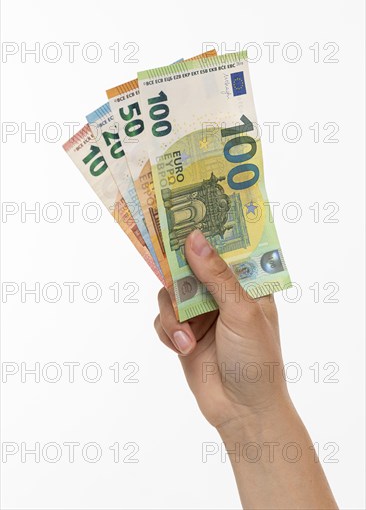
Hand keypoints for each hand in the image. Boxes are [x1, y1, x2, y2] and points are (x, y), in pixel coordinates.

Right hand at [154, 229, 290, 431]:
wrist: (242, 412)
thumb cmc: (256, 360)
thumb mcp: (242, 312)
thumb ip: (216, 276)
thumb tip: (194, 238)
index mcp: (246, 285)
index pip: (226, 248)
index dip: (207, 232)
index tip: (185, 216)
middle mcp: (222, 294)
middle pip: (190, 266)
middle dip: (178, 272)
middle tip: (166, 263)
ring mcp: (201, 313)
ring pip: (170, 294)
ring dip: (173, 317)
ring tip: (187, 339)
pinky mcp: (183, 333)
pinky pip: (162, 320)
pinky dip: (168, 333)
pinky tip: (183, 349)